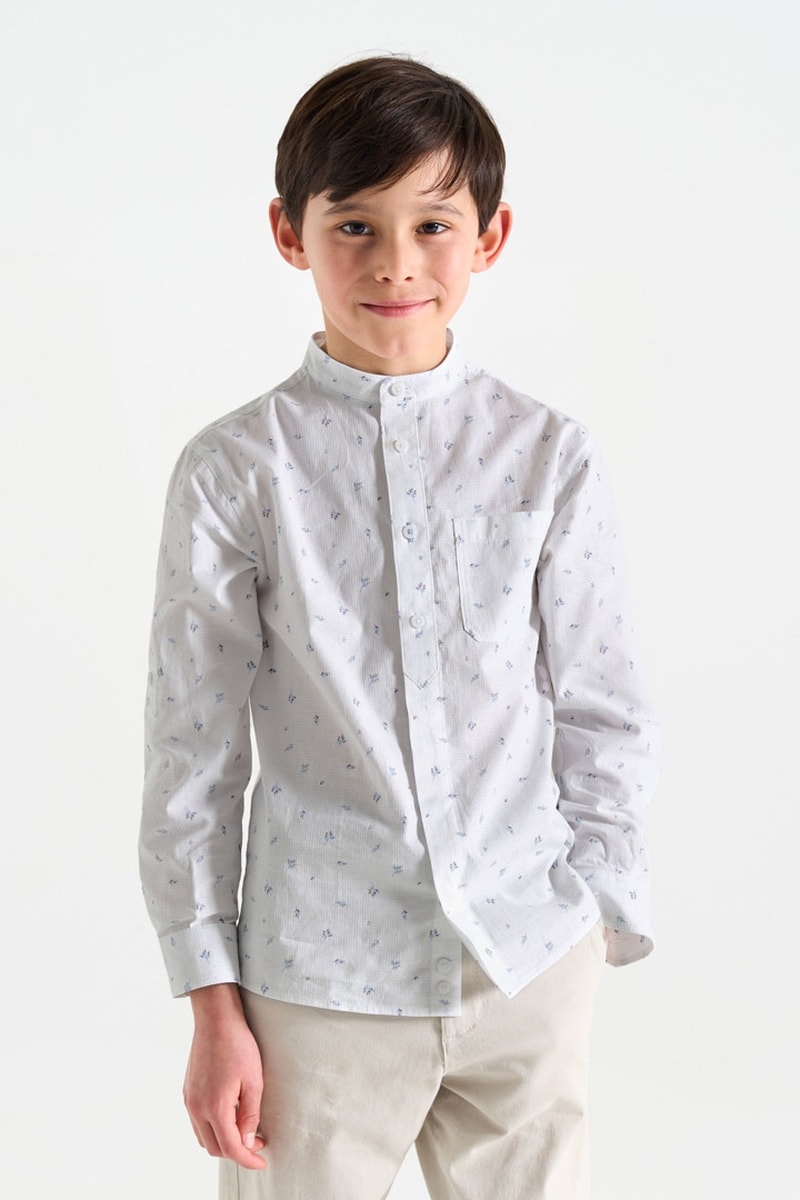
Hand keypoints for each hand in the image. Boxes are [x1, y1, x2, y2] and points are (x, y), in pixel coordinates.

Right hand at [183, 984, 266, 1170]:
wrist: (216, 1019)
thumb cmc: (237, 1045)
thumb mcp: (254, 1080)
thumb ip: (250, 1115)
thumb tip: (248, 1143)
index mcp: (215, 1107)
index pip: (231, 1148)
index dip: (248, 1159)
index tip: (262, 1162)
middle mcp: (197, 1108)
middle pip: (215, 1147)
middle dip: (237, 1151)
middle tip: (257, 1141)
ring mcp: (189, 1100)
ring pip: (204, 1138)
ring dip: (223, 1141)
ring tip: (244, 1131)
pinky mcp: (187, 1092)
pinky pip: (197, 1123)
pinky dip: (212, 1128)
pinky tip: (228, 1118)